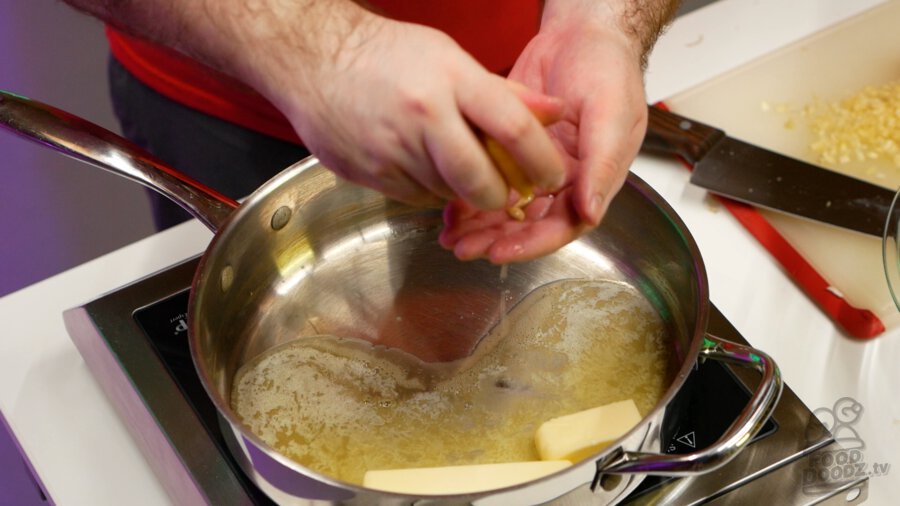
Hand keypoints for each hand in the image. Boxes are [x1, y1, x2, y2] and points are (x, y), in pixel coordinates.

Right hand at [264, 10, 566, 209]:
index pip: (513, 129)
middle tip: (509, 192)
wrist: (313, 60)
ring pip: (448, 194)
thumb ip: (503, 93)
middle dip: (501, 196)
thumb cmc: (387, 56)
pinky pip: (417, 198)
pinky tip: (423, 165)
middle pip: (481, 180)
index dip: (542, 161)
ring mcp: (394, 149)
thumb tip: (554, 115)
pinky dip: (430, 190)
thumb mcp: (450, 58)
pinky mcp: (371, 174)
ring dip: (463, 191)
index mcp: (450, 80)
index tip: (553, 177)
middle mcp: (423, 117)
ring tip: (456, 166)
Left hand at [440, 0, 653, 263]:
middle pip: (528, 224)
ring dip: (478, 224)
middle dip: (495, 239)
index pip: (562, 226)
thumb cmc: (608, 69)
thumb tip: (590, 213)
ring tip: (449, 236)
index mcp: (592, 180)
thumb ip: (602, 165)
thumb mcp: (612, 115)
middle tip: (463, 247)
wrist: (581, 33)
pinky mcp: (507, 148)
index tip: (498, 251)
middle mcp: (563, 181)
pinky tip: (447, 205)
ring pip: (504, 207)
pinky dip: (468, 192)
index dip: (531, 243)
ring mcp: (533, 166)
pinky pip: (488, 177)